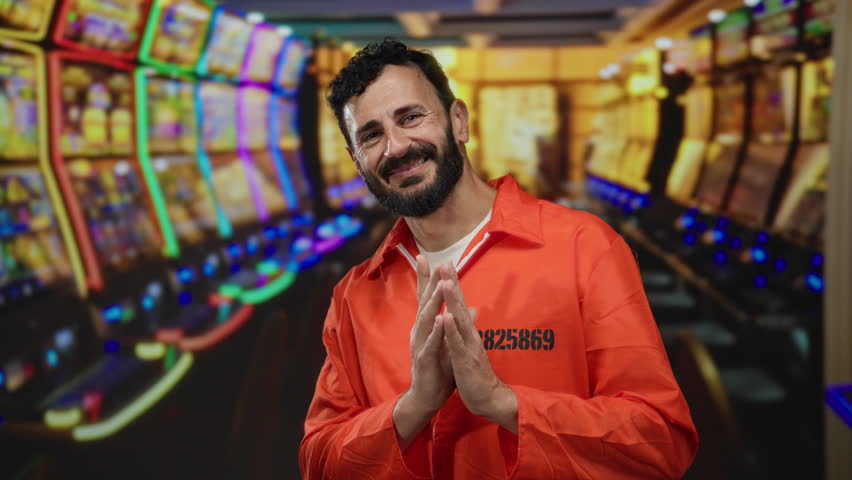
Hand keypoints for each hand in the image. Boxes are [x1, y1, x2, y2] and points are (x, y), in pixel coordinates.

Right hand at [393, 258, 454, 448]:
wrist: (428, 396)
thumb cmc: (439, 368)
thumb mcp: (450, 342)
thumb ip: (456, 324)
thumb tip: (471, 307)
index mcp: (427, 326)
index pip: (427, 297)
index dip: (427, 277)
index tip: (427, 256)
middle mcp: (420, 331)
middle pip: (425, 302)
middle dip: (430, 281)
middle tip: (434, 260)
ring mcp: (421, 344)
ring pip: (427, 319)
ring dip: (434, 301)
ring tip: (441, 284)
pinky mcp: (425, 360)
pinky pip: (430, 343)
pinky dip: (435, 331)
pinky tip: (439, 319)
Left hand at [439, 268, 517, 432]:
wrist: (488, 398)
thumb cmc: (476, 372)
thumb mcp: (470, 347)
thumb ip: (468, 327)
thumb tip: (470, 310)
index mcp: (467, 332)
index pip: (458, 304)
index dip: (452, 284)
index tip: (444, 264)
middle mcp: (469, 335)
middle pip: (460, 305)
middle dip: (452, 283)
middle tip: (446, 262)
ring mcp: (469, 347)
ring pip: (460, 321)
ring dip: (453, 301)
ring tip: (446, 282)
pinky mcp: (466, 361)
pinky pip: (458, 344)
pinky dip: (453, 330)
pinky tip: (447, 317)